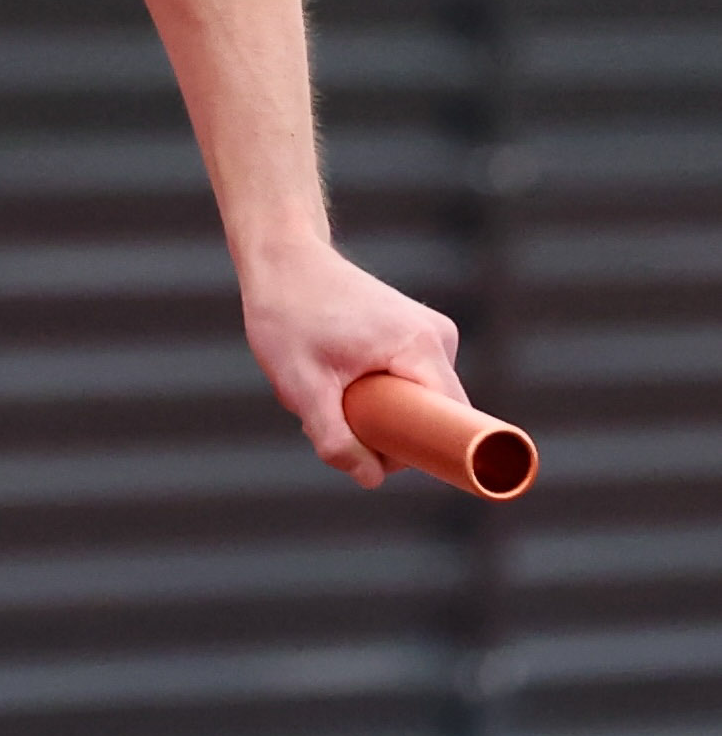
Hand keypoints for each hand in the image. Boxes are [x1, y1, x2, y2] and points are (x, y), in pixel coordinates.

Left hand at [241, 238, 464, 486]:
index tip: (385, 458)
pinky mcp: (414, 332)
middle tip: (330, 410)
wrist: (280, 256)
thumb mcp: (301, 383)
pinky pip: (407, 382)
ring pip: (415, 401)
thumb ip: (334, 438)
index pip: (454, 424)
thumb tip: (371, 479)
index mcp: (423, 347)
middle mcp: (438, 337)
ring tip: (326, 380)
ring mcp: (429, 332)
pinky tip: (333, 370)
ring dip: (373, 409)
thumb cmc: (287, 313)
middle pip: (432, 416)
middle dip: (384, 430)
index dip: (429, 454)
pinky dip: (372, 390)